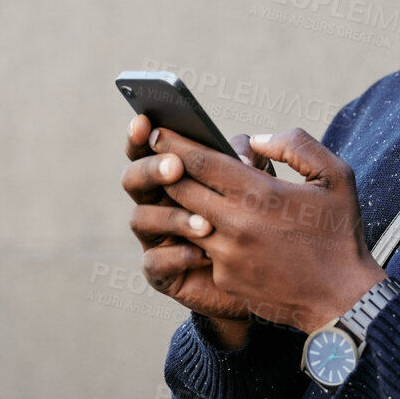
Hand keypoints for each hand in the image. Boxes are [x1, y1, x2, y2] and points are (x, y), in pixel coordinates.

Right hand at [122, 115, 268, 346]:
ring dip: (170, 216)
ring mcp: (156, 239)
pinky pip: (155, 264)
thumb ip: (248, 159)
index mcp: (174, 175)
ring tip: (205, 222)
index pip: (149, 149)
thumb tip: (243, 156)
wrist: (266, 277)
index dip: (141, 135)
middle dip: (151, 170)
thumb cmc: (258, 221)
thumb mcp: (258, 183)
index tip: (146, 121)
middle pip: (133, 179)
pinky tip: (203, 255)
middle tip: (176, 168)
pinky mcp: (164, 274)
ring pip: (140, 219)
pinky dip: (176, 257)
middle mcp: (157, 203)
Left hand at [150, 126, 387, 333]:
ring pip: (187, 221)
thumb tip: (256, 141)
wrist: (342, 299)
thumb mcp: (336, 177)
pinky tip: (215, 230)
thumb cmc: (339, 234)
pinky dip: (206, 236)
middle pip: (181, 190)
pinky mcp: (225, 279)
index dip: (175, 144)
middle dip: (166, 171)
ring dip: (183, 205)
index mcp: (261, 194)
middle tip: (159, 157)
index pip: (200, 162)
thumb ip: (296, 146)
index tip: (159, 131)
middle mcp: (236, 224)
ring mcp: (227, 255)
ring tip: (184, 191)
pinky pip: (204, 250)